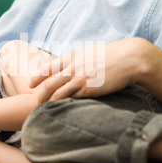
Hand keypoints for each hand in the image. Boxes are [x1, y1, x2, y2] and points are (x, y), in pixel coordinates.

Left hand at [30, 38, 146, 101]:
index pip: (49, 67)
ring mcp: (80, 78)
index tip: (30, 83)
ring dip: (48, 102)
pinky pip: (71, 98)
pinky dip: (62, 105)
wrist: (131, 58)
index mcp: (74, 56)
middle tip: (34, 100)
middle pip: (49, 81)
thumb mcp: (93, 52)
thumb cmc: (115, 56)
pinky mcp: (89, 88)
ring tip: (42, 109)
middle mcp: (74, 66)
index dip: (38, 76)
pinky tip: (58, 111)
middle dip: (39, 92)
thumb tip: (77, 65)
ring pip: (56, 92)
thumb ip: (82, 59)